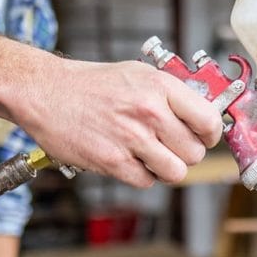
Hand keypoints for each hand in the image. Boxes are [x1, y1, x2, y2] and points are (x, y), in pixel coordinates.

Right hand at [16, 57, 222, 187]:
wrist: (47, 92)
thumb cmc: (91, 84)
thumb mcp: (138, 74)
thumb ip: (171, 95)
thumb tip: (201, 115)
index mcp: (160, 87)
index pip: (209, 121)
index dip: (210, 134)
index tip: (203, 137)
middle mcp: (150, 112)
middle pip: (194, 152)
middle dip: (186, 153)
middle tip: (170, 146)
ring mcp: (132, 138)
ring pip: (176, 172)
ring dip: (167, 168)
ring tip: (152, 156)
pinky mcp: (113, 161)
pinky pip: (146, 181)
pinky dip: (141, 175)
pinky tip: (129, 159)